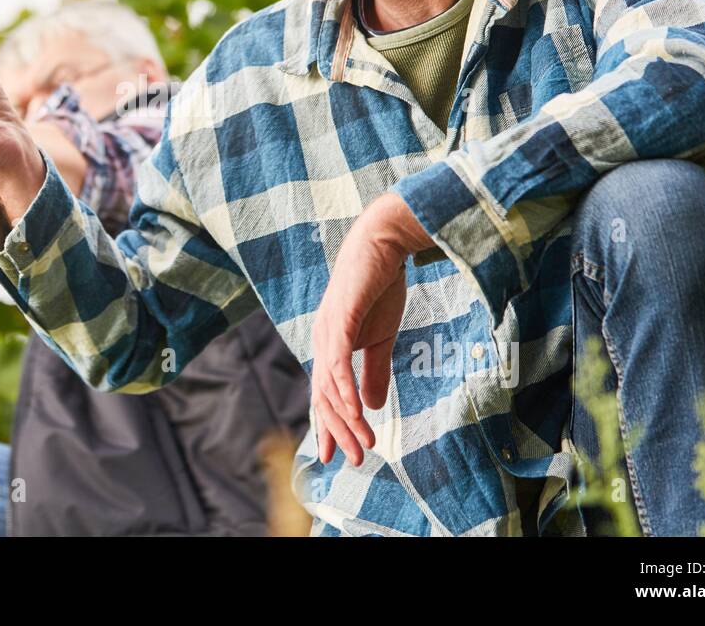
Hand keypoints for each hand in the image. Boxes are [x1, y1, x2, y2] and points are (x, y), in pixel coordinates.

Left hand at [310, 193, 432, 467]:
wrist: (383, 244)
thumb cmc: (379, 286)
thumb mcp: (380, 338)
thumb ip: (374, 371)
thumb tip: (372, 406)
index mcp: (329, 346)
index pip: (324, 394)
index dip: (329, 426)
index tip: (336, 456)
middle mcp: (321, 341)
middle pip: (324, 397)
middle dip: (340, 432)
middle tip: (356, 460)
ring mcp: (327, 330)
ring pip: (330, 386)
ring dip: (346, 418)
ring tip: (363, 444)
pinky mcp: (340, 318)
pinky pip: (338, 361)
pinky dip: (344, 388)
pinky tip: (353, 410)